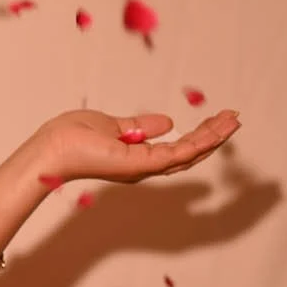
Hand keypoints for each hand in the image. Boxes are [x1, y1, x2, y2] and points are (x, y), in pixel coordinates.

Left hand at [33, 108, 240, 184]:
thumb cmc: (71, 136)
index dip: (198, 134)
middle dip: (213, 136)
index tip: (217, 118)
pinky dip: (199, 142)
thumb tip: (167, 123)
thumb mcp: (112, 125)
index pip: (176, 147)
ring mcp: (143, 167)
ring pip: (188, 153)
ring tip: (233, 121)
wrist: (52, 147)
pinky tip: (215, 130)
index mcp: (137, 157)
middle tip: (235, 118)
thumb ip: (139, 126)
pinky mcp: (140, 164)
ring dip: (213, 137)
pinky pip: (177, 153)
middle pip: (188, 153)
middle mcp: (144, 166)